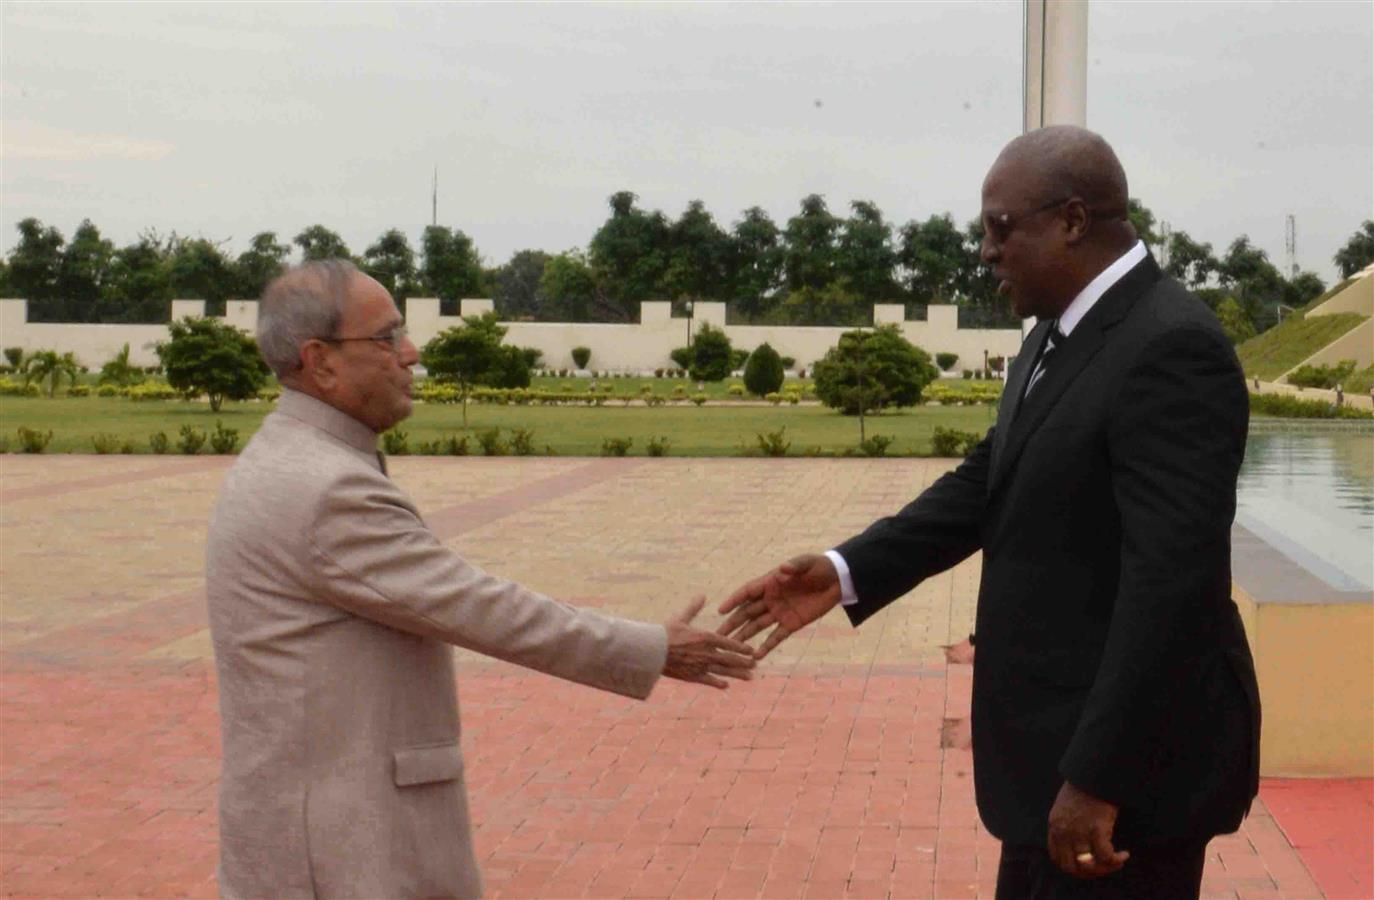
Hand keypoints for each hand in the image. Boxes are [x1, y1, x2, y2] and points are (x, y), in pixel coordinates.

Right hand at [662, 596, 756, 688]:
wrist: (652, 651)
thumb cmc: (665, 632)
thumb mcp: (681, 618)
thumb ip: (694, 608)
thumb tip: (702, 595)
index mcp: (706, 637)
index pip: (729, 643)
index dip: (741, 647)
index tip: (751, 650)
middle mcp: (707, 653)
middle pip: (730, 658)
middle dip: (744, 662)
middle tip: (755, 665)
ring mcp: (700, 666)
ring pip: (723, 671)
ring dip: (738, 674)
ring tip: (750, 677)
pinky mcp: (692, 676)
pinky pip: (708, 680)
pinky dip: (718, 683)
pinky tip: (726, 685)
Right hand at [716, 553, 840, 658]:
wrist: (836, 580)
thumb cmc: (818, 567)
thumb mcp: (806, 563)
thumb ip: (794, 567)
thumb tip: (782, 570)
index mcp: (770, 583)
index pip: (747, 592)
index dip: (734, 600)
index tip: (720, 611)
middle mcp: (770, 599)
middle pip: (747, 612)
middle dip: (732, 623)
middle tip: (717, 635)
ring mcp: (780, 613)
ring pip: (757, 626)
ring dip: (744, 637)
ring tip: (731, 648)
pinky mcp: (791, 624)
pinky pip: (776, 637)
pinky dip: (766, 647)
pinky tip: (755, 656)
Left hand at [1047, 781, 1128, 878]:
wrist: (1094, 773)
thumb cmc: (1083, 788)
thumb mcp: (1065, 808)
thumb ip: (1066, 827)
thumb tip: (1079, 847)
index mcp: (1054, 826)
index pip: (1057, 858)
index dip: (1073, 867)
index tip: (1087, 866)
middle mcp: (1064, 831)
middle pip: (1071, 867)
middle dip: (1088, 873)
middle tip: (1103, 868)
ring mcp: (1079, 831)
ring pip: (1089, 865)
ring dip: (1105, 868)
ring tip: (1116, 862)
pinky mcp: (1097, 828)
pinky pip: (1106, 856)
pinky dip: (1116, 860)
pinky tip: (1124, 854)